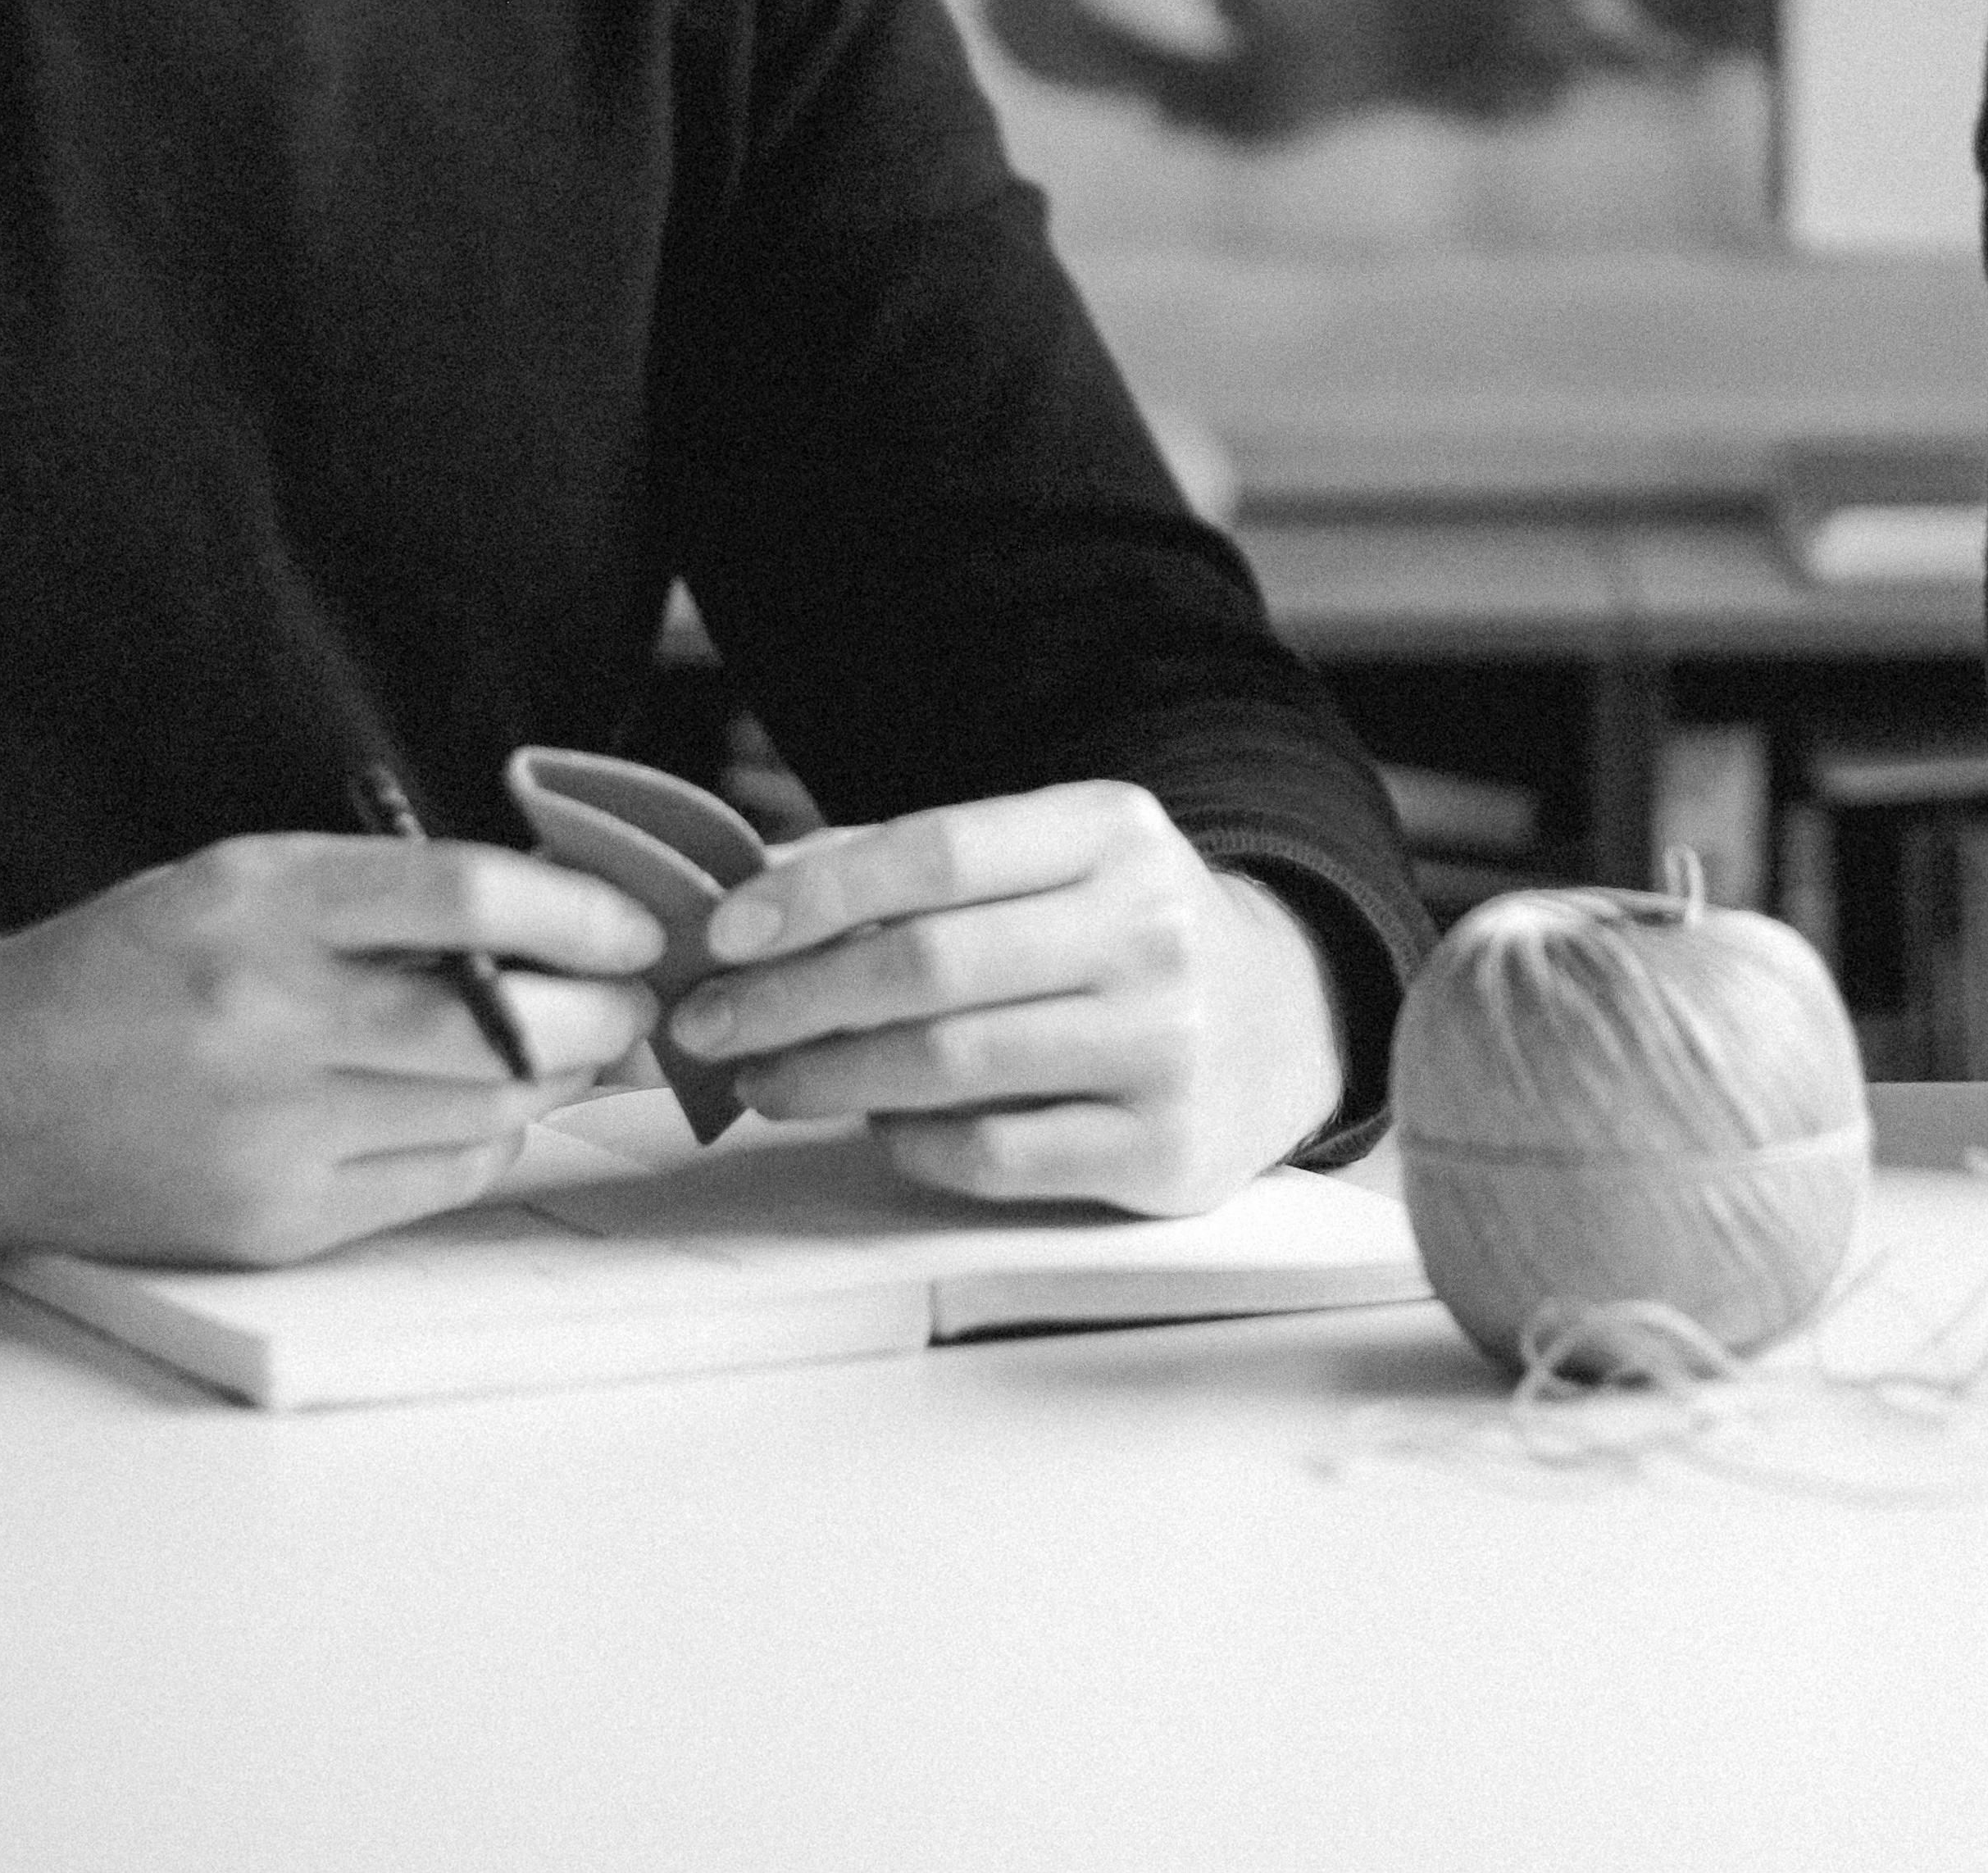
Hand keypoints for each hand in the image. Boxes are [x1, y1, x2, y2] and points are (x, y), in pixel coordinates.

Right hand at [0, 835, 663, 1264]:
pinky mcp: (273, 1224)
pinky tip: (479, 1108)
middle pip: (505, 1023)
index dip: (581, 910)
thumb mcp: (236, 882)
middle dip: (604, 1012)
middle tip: (635, 997)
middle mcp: (268, 1017)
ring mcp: (272, 1134)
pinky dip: (484, 1139)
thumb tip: (549, 920)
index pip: (467, 895)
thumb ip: (378, 896)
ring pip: (489, 1110)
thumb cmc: (117, 970)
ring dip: (556, 1079)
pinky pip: (437, 1180)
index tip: (636, 923)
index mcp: (258, 904)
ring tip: (569, 1047)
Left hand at [665, 780, 1345, 1212]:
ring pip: (948, 1070)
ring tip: (764, 1078)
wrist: (1281, 1018)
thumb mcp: (1048, 861)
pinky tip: (877, 1125)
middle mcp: (1152, 932)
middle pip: (930, 966)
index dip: (817, 894)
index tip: (724, 932)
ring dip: (827, 1078)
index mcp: (1115, 833)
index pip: (940, 851)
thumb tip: (754, 894)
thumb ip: (911, 867)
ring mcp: (1166, 1047)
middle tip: (707, 1023)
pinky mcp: (1163, 1151)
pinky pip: (994, 1155)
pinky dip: (913, 1143)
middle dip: (791, 1000)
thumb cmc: (1117, 933)